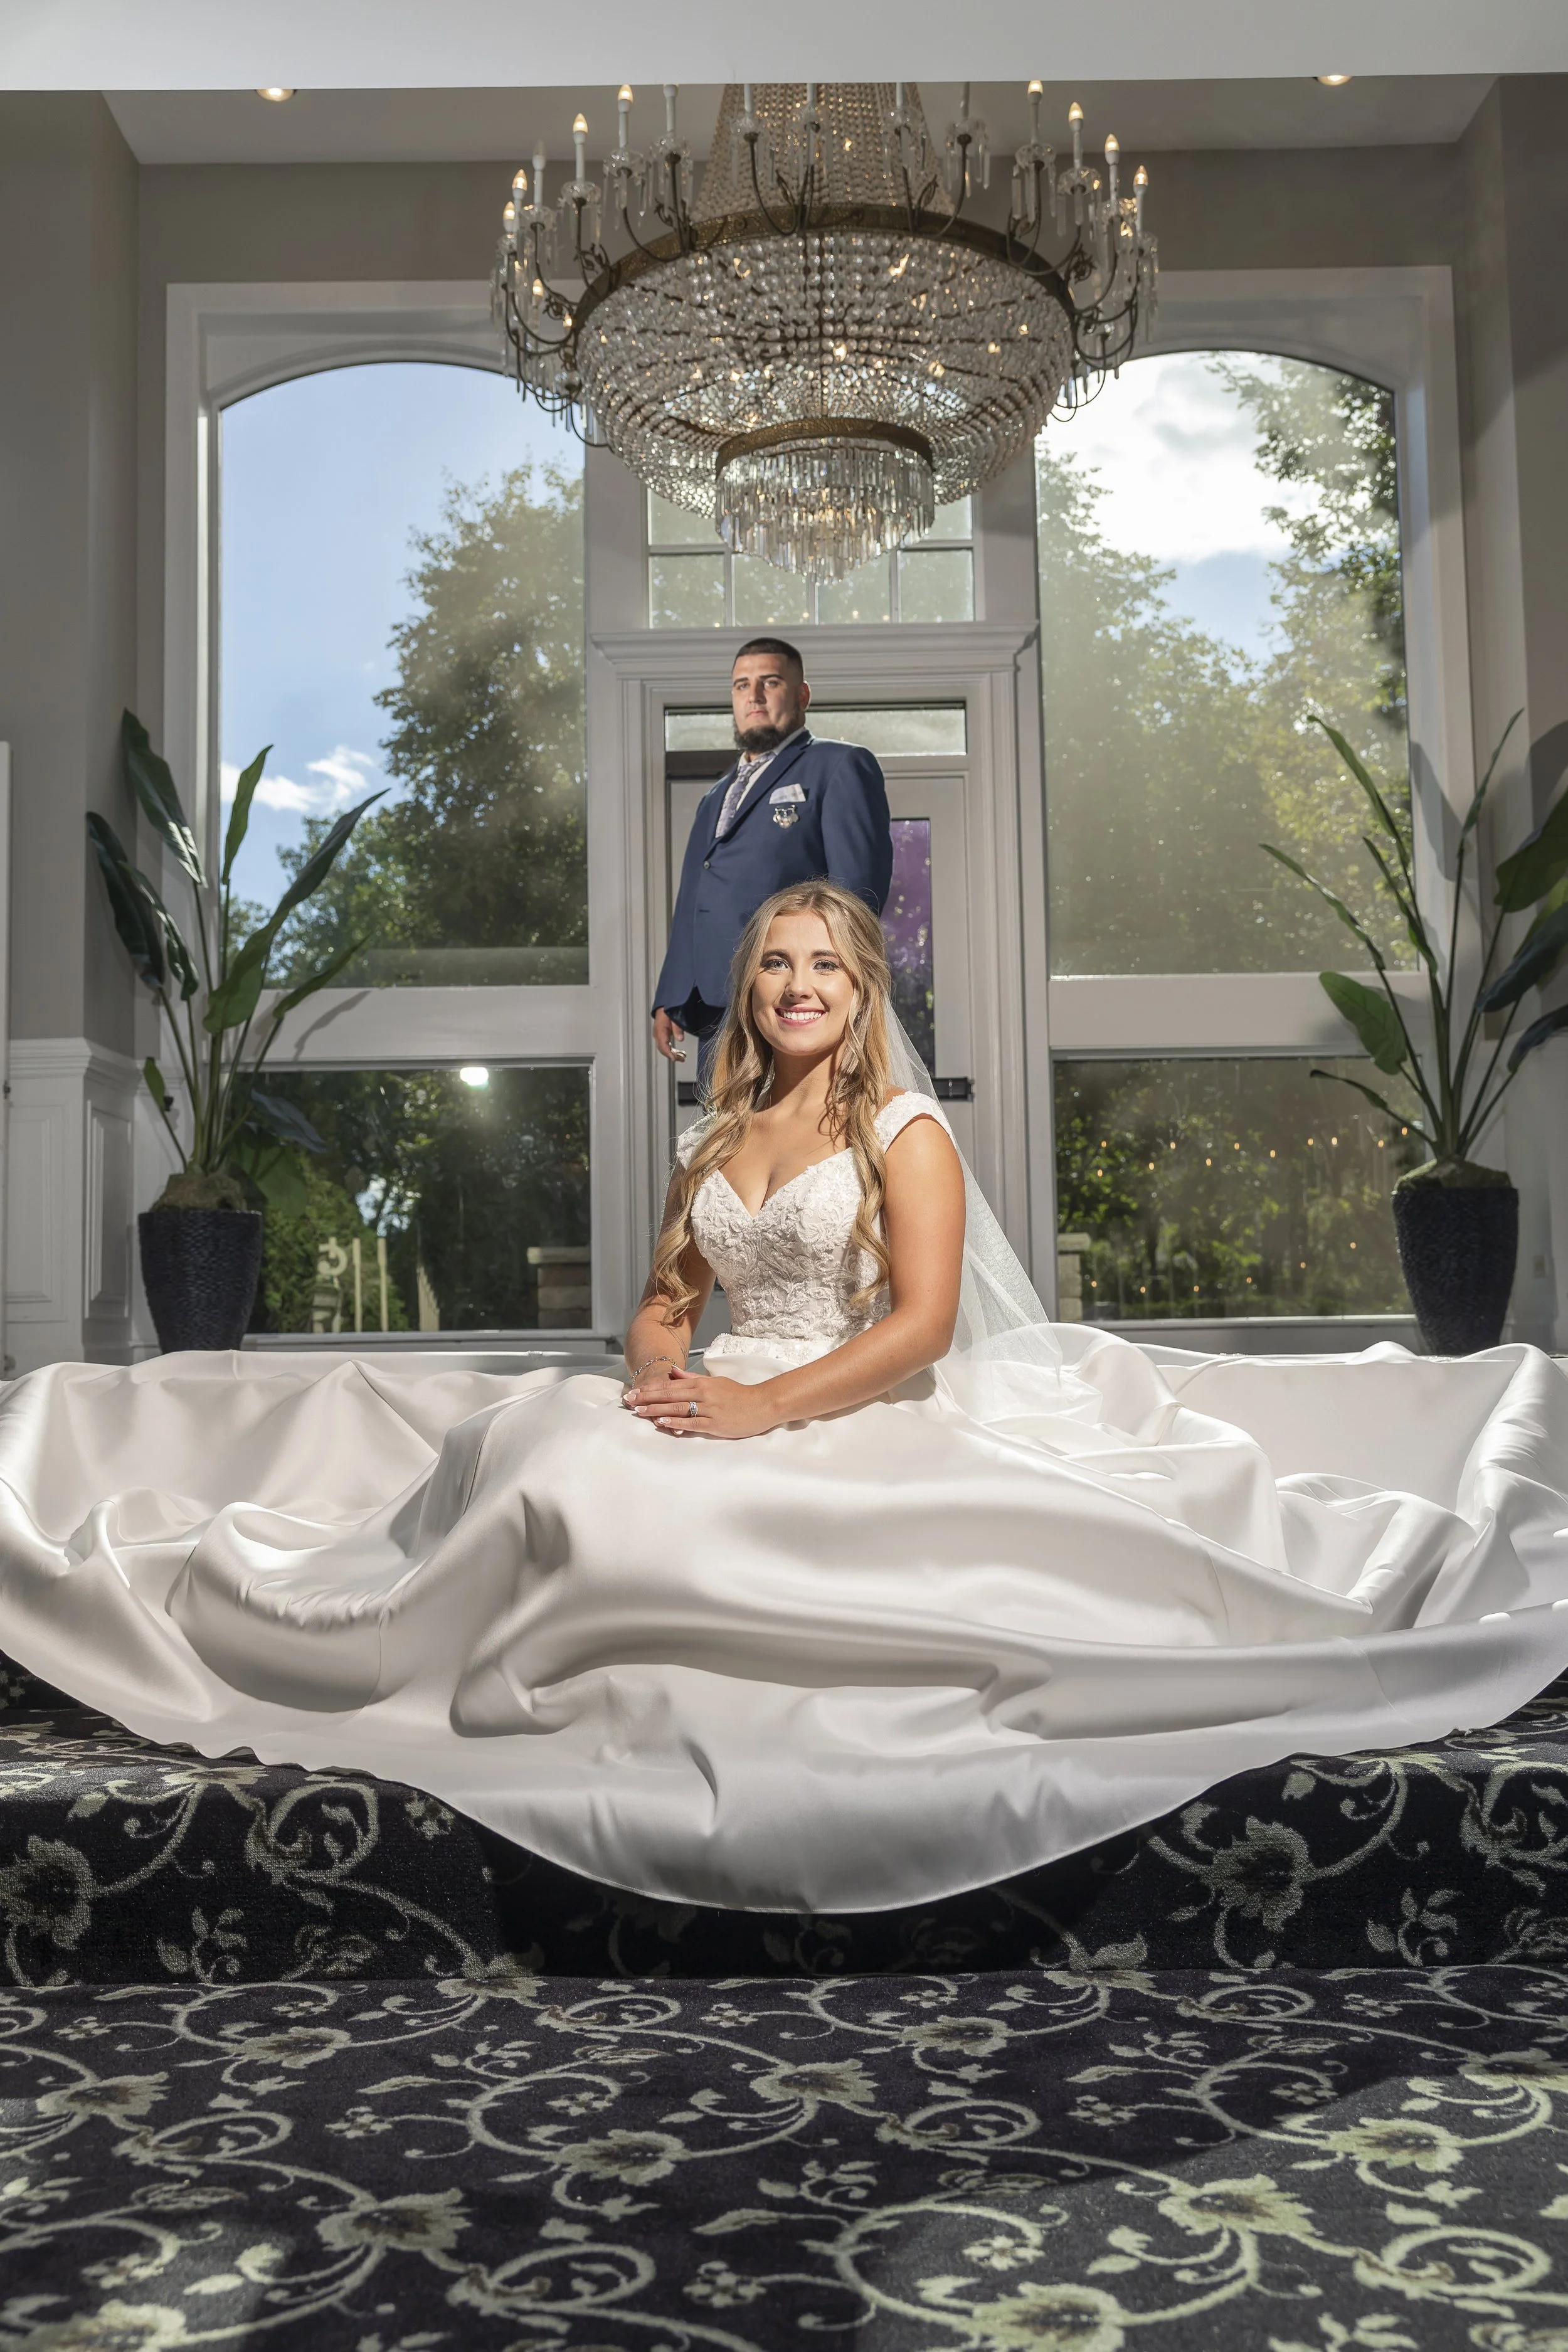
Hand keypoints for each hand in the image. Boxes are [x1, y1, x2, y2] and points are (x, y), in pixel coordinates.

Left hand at [622, 1366, 778, 1440]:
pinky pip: (692, 1423)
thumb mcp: (714, 1382)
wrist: (762, 1404)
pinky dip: (676, 1423)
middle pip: (670, 1395)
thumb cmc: (738, 1394)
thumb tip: (672, 1372)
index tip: (634, 1392)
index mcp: (702, 1383)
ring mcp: (709, 1409)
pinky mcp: (716, 1424)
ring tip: (639, 1412)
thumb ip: (691, 1378)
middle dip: (647, 1398)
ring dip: (656, 1410)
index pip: (670, 1386)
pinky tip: (662, 1422)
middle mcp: (703, 1394)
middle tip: (629, 1401)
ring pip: (678, 1408)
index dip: (650, 1389)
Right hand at [653, 1008, 688, 1063]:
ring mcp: (658, 1035)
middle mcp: (657, 1033)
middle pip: (663, 1049)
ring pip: (664, 1048)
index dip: (669, 1053)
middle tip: (681, 1059)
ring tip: (682, 1057)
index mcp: (660, 1030)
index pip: (663, 1046)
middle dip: (672, 1056)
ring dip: (672, 1054)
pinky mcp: (661, 1035)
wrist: (664, 1005)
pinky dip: (671, 1050)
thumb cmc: (668, 1009)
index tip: (674, 1058)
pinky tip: (677, 1052)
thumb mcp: (675, 1017)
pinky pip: (665, 1045)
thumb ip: (677, 1028)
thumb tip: (680, 1038)